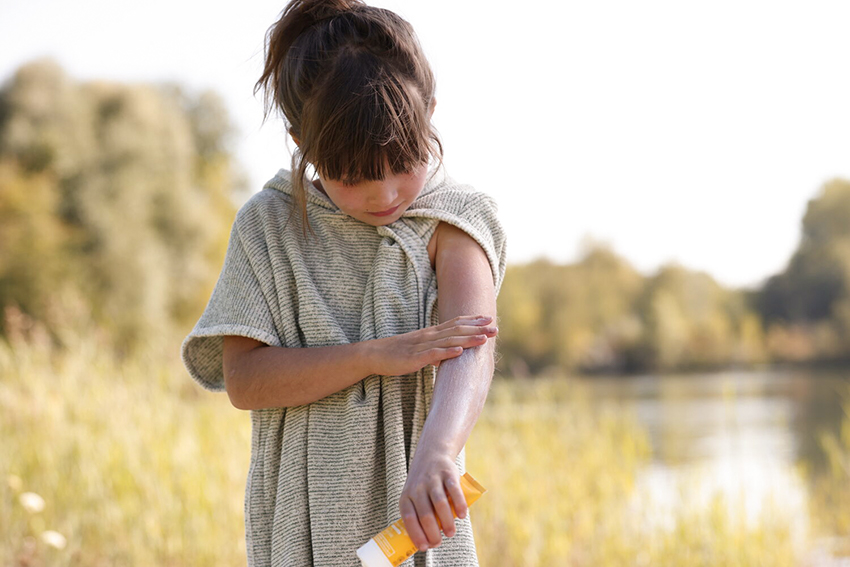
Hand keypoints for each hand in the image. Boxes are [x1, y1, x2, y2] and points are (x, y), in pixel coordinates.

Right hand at [365, 315, 496, 376]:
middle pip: (456, 330)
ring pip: (449, 341)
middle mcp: (429, 336)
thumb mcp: (420, 350)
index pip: (455, 323)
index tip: (489, 318)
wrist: (375, 355)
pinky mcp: (414, 358)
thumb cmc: (398, 353)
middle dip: (477, 329)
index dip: (472, 321)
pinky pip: (433, 355)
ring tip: (484, 339)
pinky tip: (460, 352)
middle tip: (495, 328)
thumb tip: (450, 354)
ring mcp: (422, 346)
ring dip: (467, 340)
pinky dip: (447, 353)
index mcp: (431, 333)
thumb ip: (436, 351)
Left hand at [399, 446, 468, 551]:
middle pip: (425, 514)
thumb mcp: (414, 496)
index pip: (409, 518)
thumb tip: (428, 541)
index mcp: (406, 496)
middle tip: (439, 542)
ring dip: (446, 522)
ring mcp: (432, 479)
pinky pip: (454, 490)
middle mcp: (418, 487)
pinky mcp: (447, 473)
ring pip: (439, 504)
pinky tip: (462, 515)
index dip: (416, 534)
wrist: (432, 454)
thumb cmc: (423, 484)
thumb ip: (420, 514)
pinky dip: (459, 504)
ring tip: (450, 533)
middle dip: (432, 532)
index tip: (424, 547)